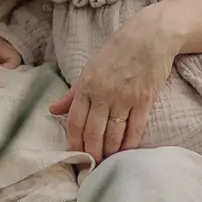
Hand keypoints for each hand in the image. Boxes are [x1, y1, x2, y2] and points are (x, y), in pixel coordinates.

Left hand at [50, 5, 175, 160]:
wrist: (149, 36)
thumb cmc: (117, 51)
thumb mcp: (89, 68)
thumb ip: (72, 93)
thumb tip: (52, 110)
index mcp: (87, 85)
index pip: (75, 121)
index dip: (74, 142)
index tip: (76, 155)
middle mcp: (104, 94)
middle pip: (93, 132)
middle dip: (92, 153)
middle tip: (93, 165)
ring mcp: (125, 98)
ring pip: (114, 134)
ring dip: (110, 151)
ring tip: (108, 161)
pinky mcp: (145, 100)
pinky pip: (135, 129)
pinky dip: (130, 144)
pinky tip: (126, 152)